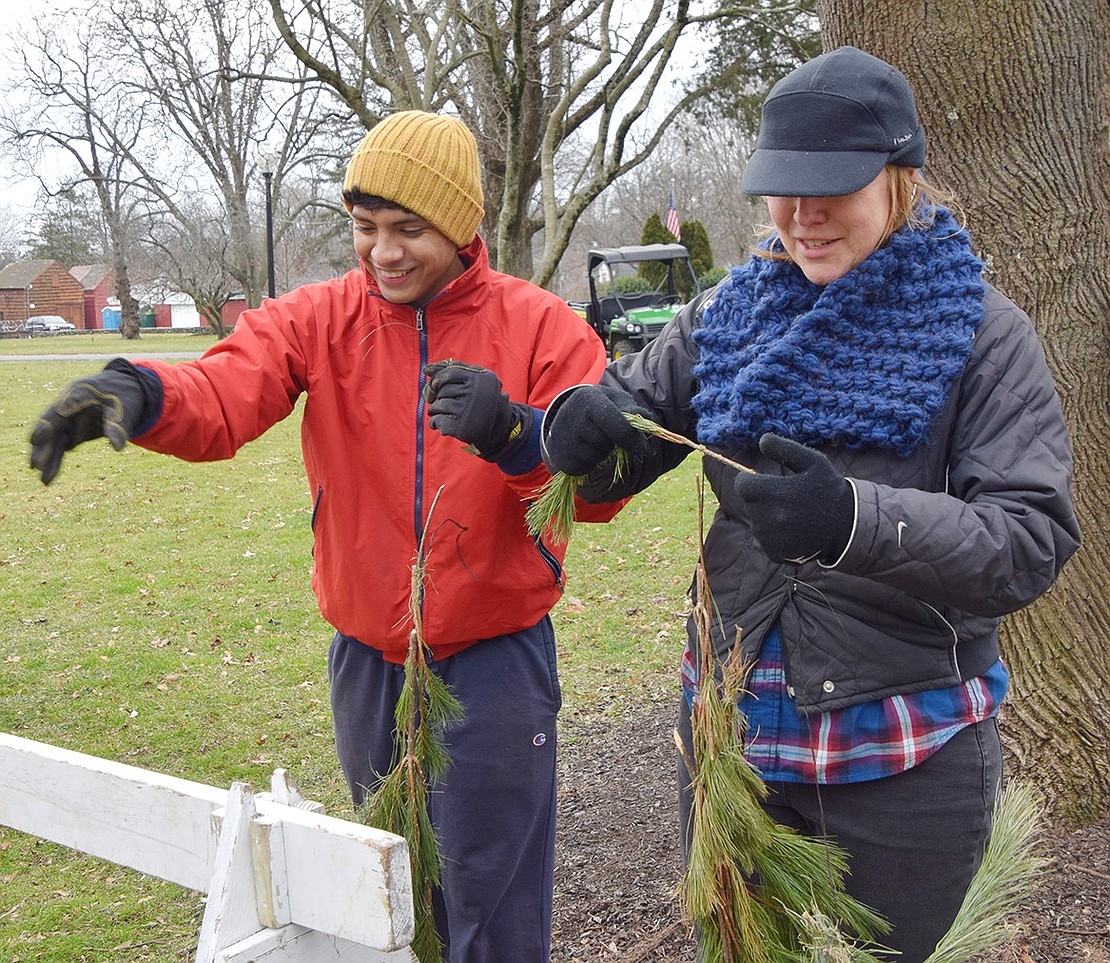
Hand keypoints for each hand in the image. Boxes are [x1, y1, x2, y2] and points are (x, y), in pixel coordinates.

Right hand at [29, 365, 147, 484]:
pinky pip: (60, 448)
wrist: (125, 389)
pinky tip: (48, 479)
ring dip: (48, 460)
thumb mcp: (126, 407)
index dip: (48, 424)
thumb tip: (117, 448)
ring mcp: (67, 421)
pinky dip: (55, 462)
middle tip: (35, 465)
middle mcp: (67, 408)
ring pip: (53, 441)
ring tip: (44, 481)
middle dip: (42, 447)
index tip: (36, 439)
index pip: (60, 409)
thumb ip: (118, 425)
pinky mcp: (72, 432)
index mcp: (79, 393)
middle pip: (51, 428)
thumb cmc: (125, 394)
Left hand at [423, 360, 525, 460]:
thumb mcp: (478, 380)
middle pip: (442, 391)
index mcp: (479, 379)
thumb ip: (456, 369)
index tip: (435, 386)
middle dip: (437, 397)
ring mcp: (467, 411)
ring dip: (434, 410)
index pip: (449, 373)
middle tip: (440, 402)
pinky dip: (435, 423)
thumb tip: (427, 369)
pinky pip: (438, 421)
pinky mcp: (461, 427)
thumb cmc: (483, 400)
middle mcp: (474, 394)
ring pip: (438, 406)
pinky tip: (438, 424)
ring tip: (439, 412)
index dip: (438, 380)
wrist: (499, 429)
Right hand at [541, 384, 648, 476]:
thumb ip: (634, 411)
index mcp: (589, 398)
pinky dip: (590, 463)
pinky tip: (586, 450)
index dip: (631, 439)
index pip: (614, 424)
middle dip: (613, 444)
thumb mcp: (617, 402)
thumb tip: (650, 423)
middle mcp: (572, 415)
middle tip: (610, 437)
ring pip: (595, 456)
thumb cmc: (600, 408)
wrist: (567, 416)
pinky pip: (584, 467)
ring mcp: (563, 436)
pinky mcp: (560, 457)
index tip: (644, 449)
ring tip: (595, 440)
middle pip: (605, 443)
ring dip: (601, 453)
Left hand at [734, 433, 853, 563]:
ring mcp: (771, 538)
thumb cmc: (827, 489)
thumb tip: (761, 439)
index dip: (749, 481)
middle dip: (759, 497)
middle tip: (784, 497)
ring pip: (755, 521)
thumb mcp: (812, 462)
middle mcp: (770, 518)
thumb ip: (785, 448)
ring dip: (765, 515)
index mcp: (775, 493)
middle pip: (748, 503)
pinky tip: (792, 528)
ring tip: (792, 513)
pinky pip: (763, 538)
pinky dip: (773, 533)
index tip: (762, 481)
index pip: (741, 485)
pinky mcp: (774, 552)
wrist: (846, 526)